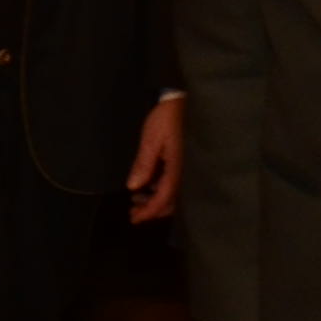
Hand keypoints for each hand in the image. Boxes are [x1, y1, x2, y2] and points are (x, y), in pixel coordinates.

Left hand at [131, 93, 186, 224]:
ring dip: (155, 199)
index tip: (135, 219)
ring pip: (173, 193)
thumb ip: (144, 164)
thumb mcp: (152, 140)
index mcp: (179, 168)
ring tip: (135, 200)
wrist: (184, 102)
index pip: (165, 197)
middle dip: (152, 209)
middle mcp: (187, 172)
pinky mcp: (184, 163)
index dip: (150, 210)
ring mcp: (187, 168)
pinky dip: (160, 189)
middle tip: (132, 212)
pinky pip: (174, 183)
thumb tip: (133, 187)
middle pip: (171, 200)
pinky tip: (147, 186)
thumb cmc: (167, 118)